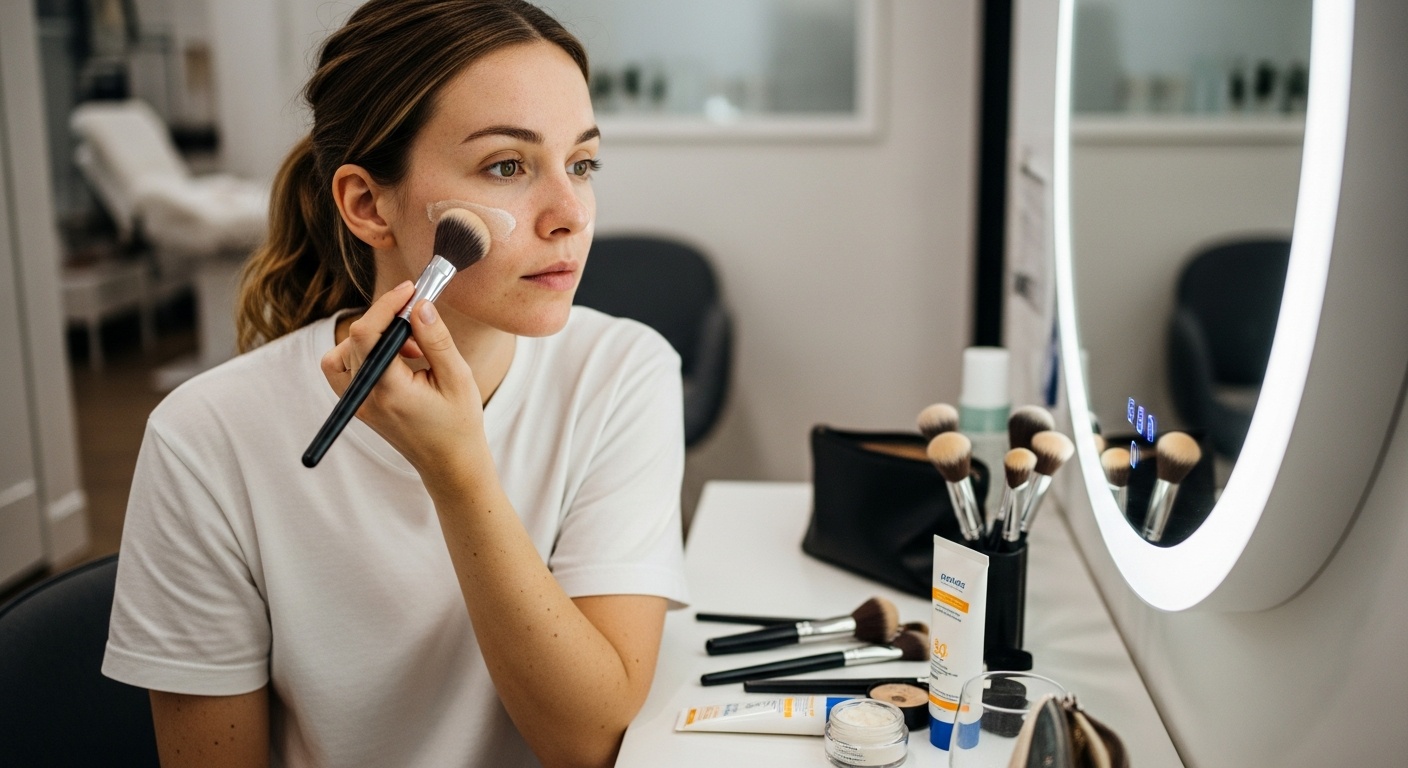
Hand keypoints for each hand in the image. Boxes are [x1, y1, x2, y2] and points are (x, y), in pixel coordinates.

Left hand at [320, 281, 487, 476]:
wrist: (450, 464)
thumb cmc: (459, 424)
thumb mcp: (457, 378)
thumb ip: (436, 340)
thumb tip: (419, 305)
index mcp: (389, 390)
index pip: (367, 334)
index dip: (386, 304)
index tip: (410, 289)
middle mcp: (364, 397)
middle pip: (353, 339)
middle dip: (384, 319)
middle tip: (419, 322)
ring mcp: (357, 404)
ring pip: (340, 354)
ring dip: (370, 339)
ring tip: (409, 349)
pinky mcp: (358, 405)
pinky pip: (344, 369)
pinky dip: (363, 355)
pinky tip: (396, 360)